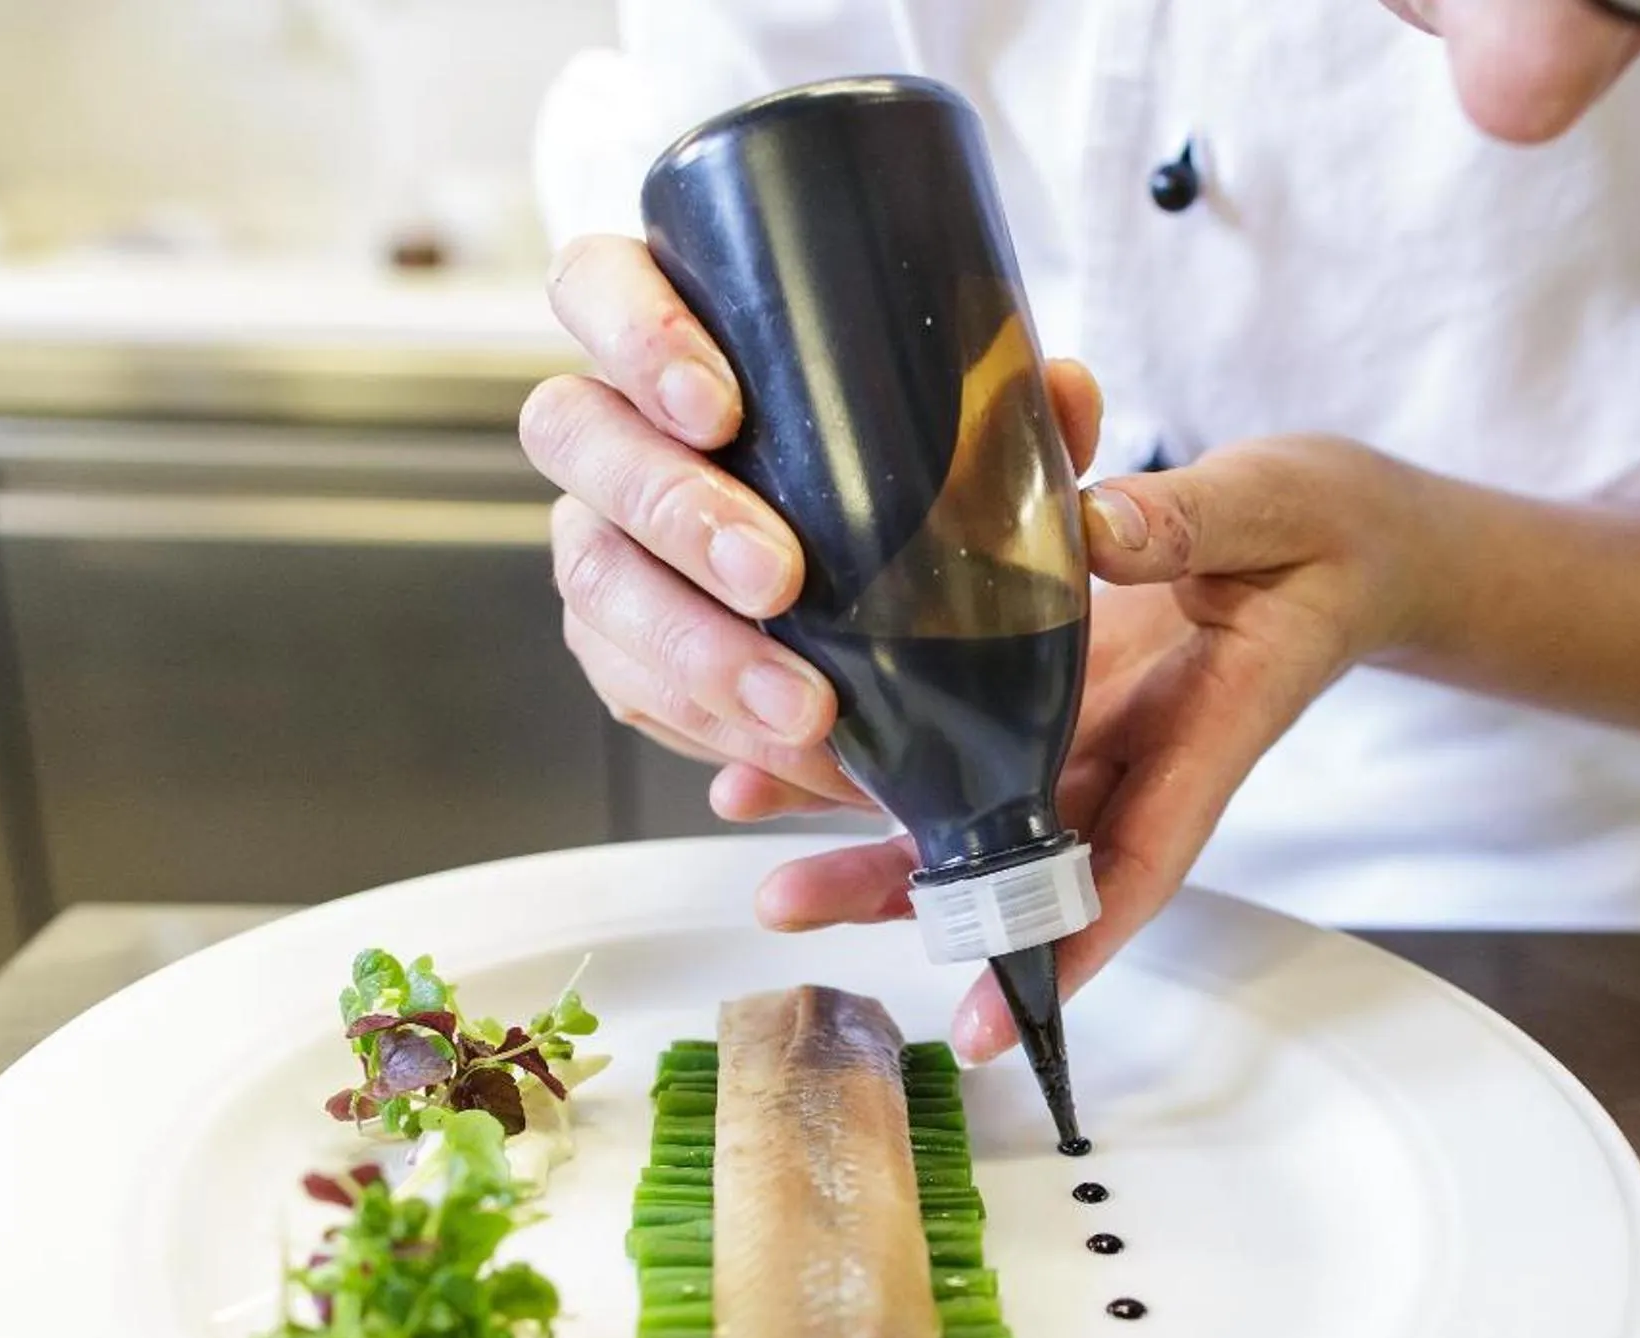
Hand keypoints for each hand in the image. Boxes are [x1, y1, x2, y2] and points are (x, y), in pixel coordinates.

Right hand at [518, 234, 1104, 815]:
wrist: (890, 594)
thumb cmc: (897, 472)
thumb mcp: (964, 434)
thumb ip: (1011, 412)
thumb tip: (1063, 393)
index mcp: (674, 334)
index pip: (599, 287)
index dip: (636, 335)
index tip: (719, 407)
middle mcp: (613, 426)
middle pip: (577, 435)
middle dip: (674, 509)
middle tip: (777, 576)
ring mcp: (602, 533)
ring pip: (593, 576)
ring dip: (695, 646)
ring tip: (800, 705)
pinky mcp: (615, 641)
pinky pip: (630, 684)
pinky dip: (712, 725)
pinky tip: (785, 748)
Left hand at [729, 437, 1441, 1061]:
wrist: (1343, 536)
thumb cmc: (1332, 535)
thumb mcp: (1277, 514)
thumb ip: (1195, 522)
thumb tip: (1097, 525)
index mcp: (1204, 735)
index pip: (1134, 862)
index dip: (1065, 942)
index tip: (996, 1018)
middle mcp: (1129, 752)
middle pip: (1013, 850)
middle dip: (901, 888)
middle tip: (788, 902)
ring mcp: (1084, 722)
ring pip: (967, 796)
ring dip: (860, 819)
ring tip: (747, 819)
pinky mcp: (1050, 676)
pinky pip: (959, 720)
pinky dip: (877, 732)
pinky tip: (781, 734)